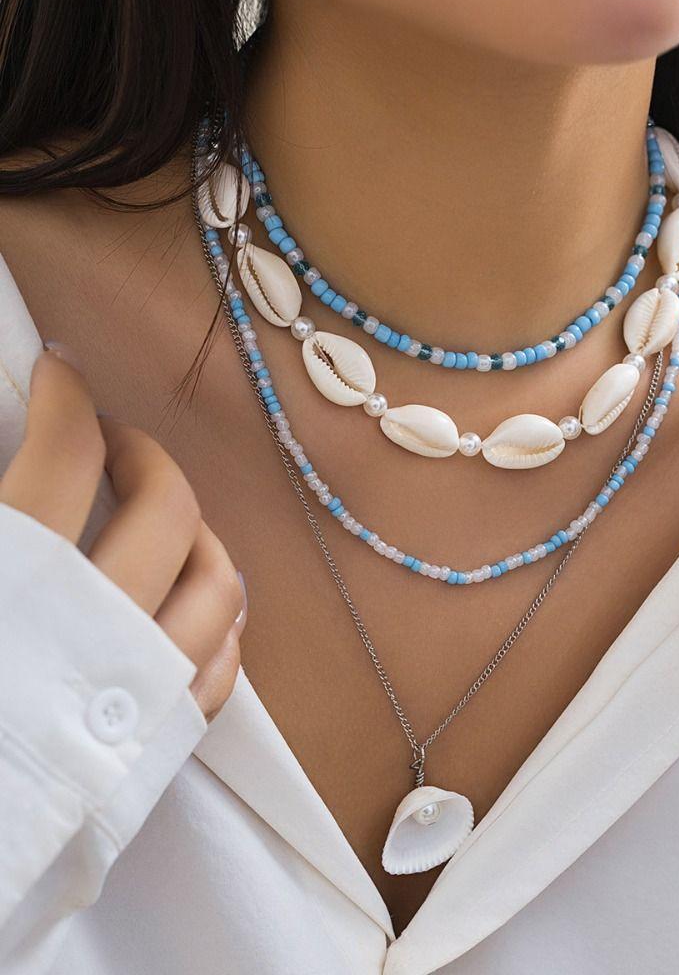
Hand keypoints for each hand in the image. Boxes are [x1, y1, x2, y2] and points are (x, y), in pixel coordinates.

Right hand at [0, 345, 243, 721]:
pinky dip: (220, 618)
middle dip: (146, 456)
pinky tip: (198, 597)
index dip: (64, 398)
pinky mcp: (165, 740)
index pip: (65, 454)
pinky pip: (223, 665)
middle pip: (165, 509)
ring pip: (219, 583)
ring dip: (202, 533)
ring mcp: (148, 685)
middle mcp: (104, 625)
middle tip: (117, 438)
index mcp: (22, 583)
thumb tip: (17, 474)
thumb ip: (0, 531)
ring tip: (174, 513)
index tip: (58, 371)